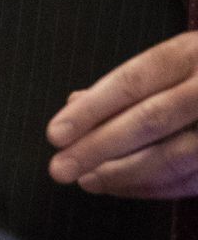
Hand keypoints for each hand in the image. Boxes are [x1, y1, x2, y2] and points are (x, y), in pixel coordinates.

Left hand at [47, 32, 197, 197]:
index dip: (93, 109)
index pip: (134, 80)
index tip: (55, 135)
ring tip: (87, 182)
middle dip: (100, 149)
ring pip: (176, 156)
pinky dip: (156, 187)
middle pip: (152, 119)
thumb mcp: (178, 59)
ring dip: (125, 175)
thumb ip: (131, 83)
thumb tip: (74, 103)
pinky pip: (195, 180)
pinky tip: (124, 188)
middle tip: (60, 170)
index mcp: (193, 52)